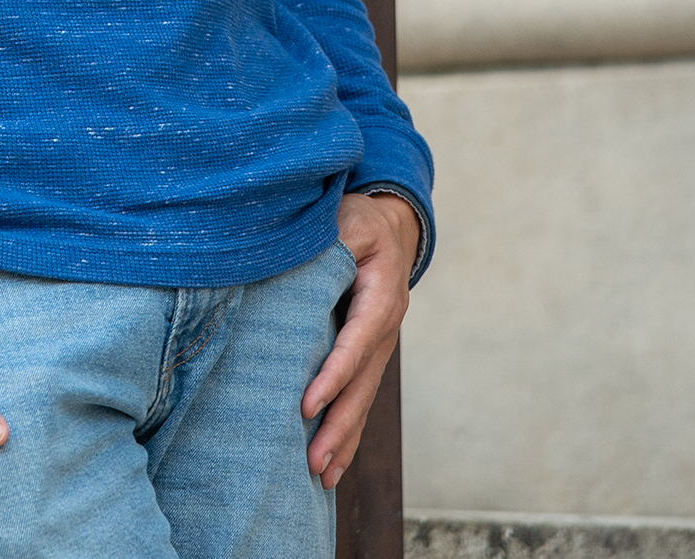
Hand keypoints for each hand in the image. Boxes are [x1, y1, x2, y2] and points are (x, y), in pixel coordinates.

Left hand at [301, 193, 419, 489]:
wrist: (389, 224)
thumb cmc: (362, 219)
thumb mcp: (351, 219)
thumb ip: (338, 239)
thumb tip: (317, 257)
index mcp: (380, 296)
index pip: (354, 343)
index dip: (332, 376)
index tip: (306, 405)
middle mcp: (383, 330)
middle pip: (361, 386)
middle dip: (338, 426)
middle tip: (312, 462)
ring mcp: (378, 346)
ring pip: (362, 400)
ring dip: (343, 439)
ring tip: (319, 476)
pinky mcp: (368, 354)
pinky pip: (359, 396)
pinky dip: (348, 430)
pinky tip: (332, 462)